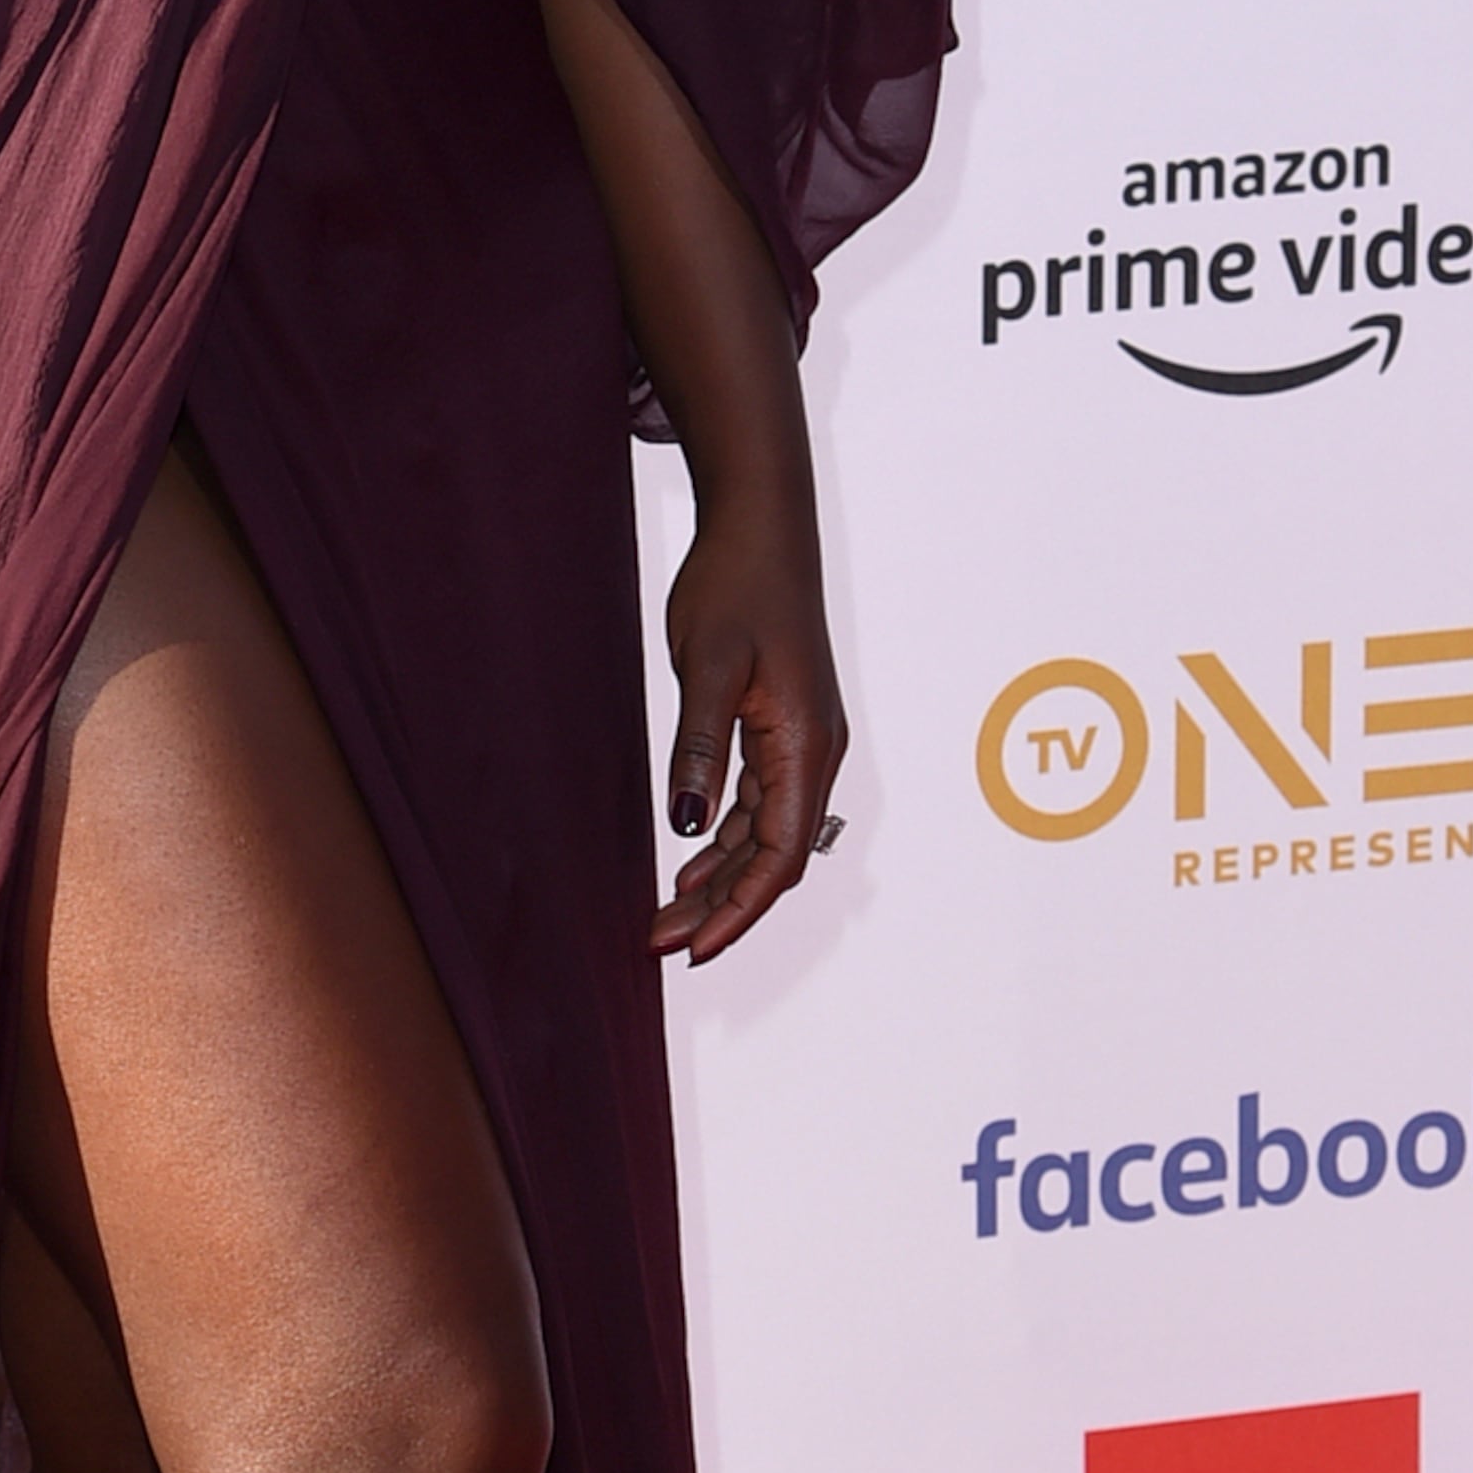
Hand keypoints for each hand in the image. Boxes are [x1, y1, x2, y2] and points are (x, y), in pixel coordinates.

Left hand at [653, 519, 845, 968]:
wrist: (760, 525)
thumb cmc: (738, 584)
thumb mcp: (709, 666)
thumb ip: (699, 747)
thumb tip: (685, 823)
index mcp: (806, 744)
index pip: (778, 855)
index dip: (738, 908)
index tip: (694, 947)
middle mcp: (813, 753)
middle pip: (771, 857)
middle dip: (720, 905)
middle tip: (659, 942)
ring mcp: (799, 742)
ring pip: (762, 834)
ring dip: (717, 877)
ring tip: (665, 915)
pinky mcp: (780, 728)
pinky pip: (757, 803)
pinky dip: (722, 839)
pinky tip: (689, 860)